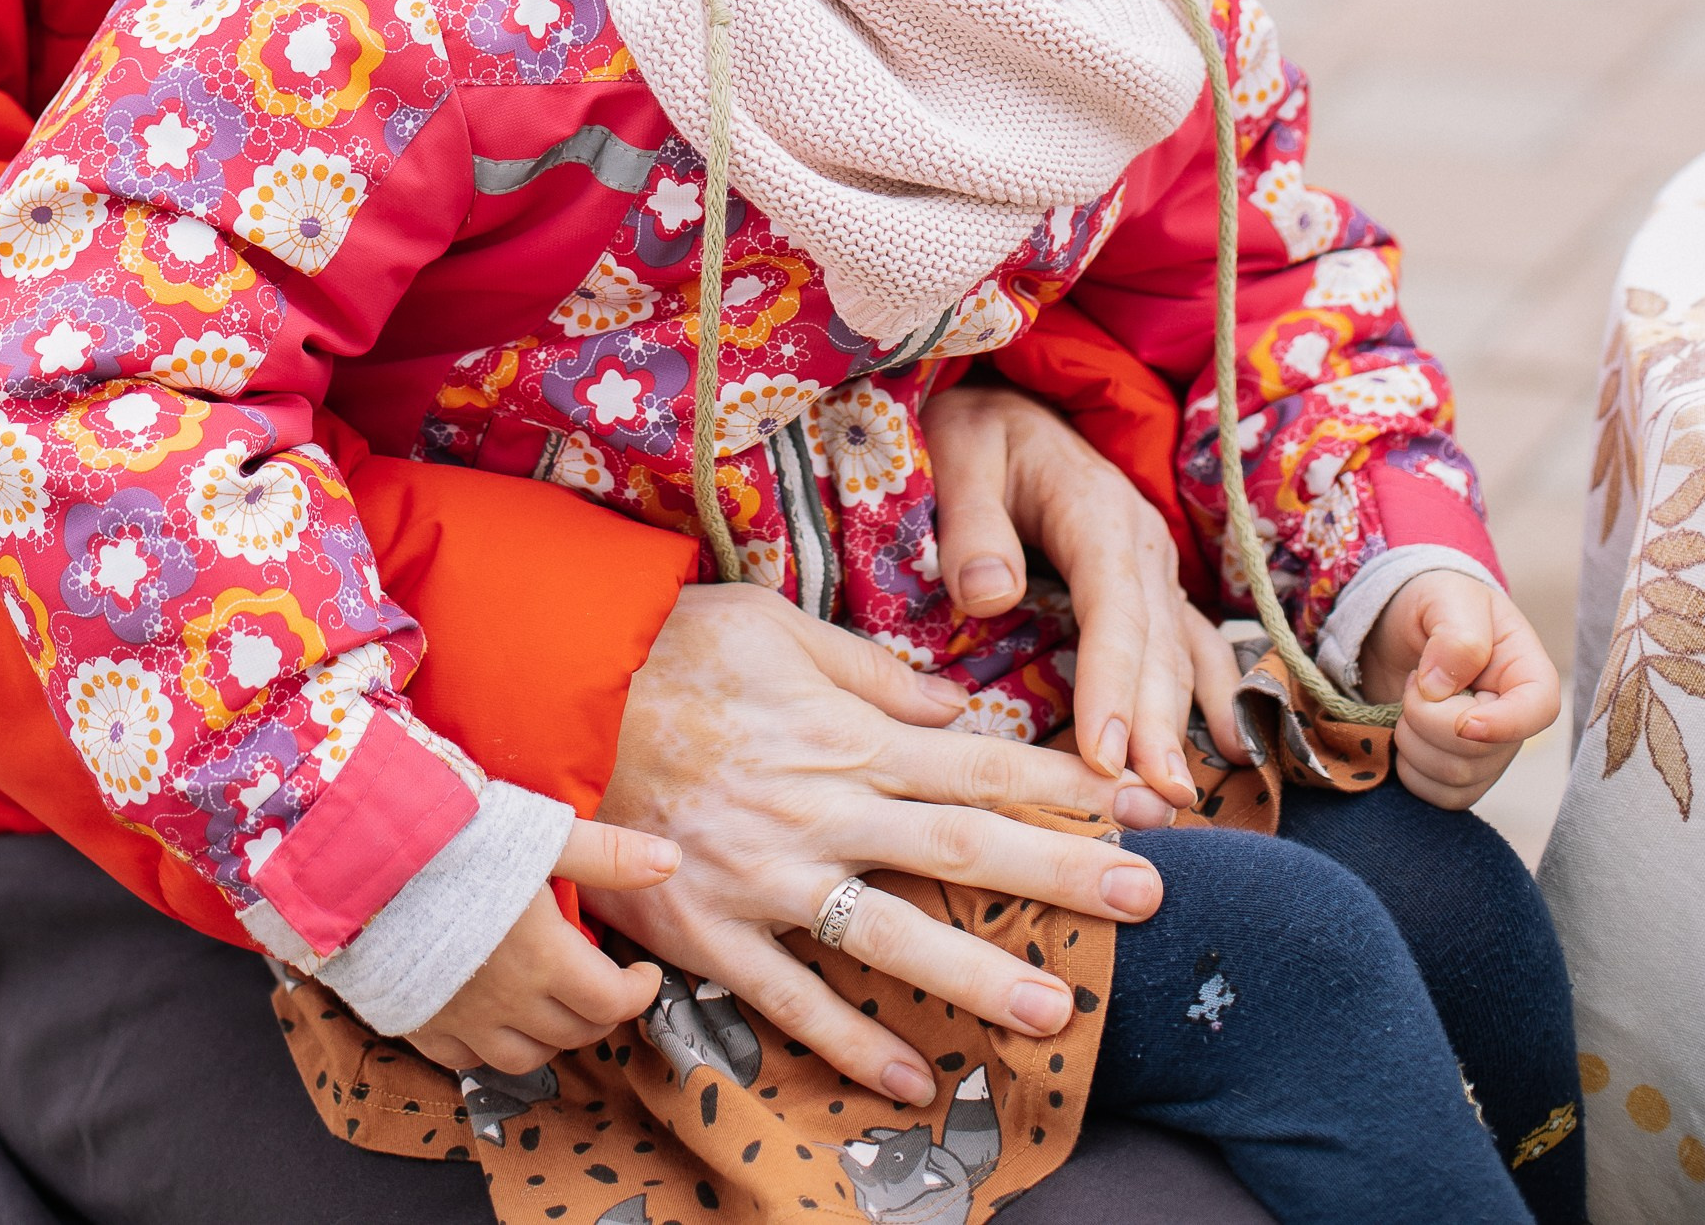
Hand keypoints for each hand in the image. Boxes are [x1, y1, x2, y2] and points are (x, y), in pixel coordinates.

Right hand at [408, 819, 678, 1076]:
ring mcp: (460, 1019)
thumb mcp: (542, 834)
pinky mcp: (419, 1022)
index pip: (611, 1002)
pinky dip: (491, 1049)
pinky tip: (495, 1019)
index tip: (643, 973)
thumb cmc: (457, 839)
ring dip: (552, 1039)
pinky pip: (466, 1060)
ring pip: (524, 1058)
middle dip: (601, 1013)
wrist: (362, 859)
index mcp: (545, 959)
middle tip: (605, 984)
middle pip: (573, 1033)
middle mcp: (507, 1002)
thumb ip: (608, 854)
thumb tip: (670, 862)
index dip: (638, 992)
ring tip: (558, 1005)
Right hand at [589, 582, 1165, 1106]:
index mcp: (848, 735)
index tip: (1144, 802)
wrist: (555, 701)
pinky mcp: (713, 932)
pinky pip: (791, 999)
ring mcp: (770, 878)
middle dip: (1063, 872)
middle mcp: (824, 811)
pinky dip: (849, 1043)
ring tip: (1055, 1011)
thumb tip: (953, 701)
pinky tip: (910, 1080)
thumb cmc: (669, 650)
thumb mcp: (776, 623)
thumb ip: (871, 669)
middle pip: (964, 843)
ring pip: (891, 934)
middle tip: (1149, 901)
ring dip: (978, 973)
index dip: (1069, 784)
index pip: (983, 761)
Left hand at [925, 381, 1248, 819]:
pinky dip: (1216, 696)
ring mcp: (1156, 569)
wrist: (1007, 409)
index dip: (1113, 682)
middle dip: (1158, 726)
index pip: (1113, 607)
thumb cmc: (976, 434)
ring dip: (1185, 725)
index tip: (1106, 754)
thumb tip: (991, 595)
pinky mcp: (1154, 590)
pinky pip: (1194, 646)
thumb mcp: (959, 453)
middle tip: (1156, 801)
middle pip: (1157, 644)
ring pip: (1182, 654)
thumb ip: (971, 521)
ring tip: (1183, 797)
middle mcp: (1142, 543)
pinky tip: (1229, 750)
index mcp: (1097, 510)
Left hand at [1361, 572, 1560, 809]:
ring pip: (1455, 779)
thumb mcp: (1445, 597)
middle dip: (1428, 717)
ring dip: (1413, 740)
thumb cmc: (1434, 603)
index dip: (1504, 724)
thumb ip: (1456, 637)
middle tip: (1416, 679)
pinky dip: (1409, 769)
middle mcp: (1514, 720)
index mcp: (1526, 671)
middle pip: (1481, 753)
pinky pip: (1438, 796)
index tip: (1464, 720)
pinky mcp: (1459, 775)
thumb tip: (1441, 688)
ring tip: (1410, 700)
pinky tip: (1404, 732)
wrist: (1398, 626)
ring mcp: (1488, 753)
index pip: (1540, 710)